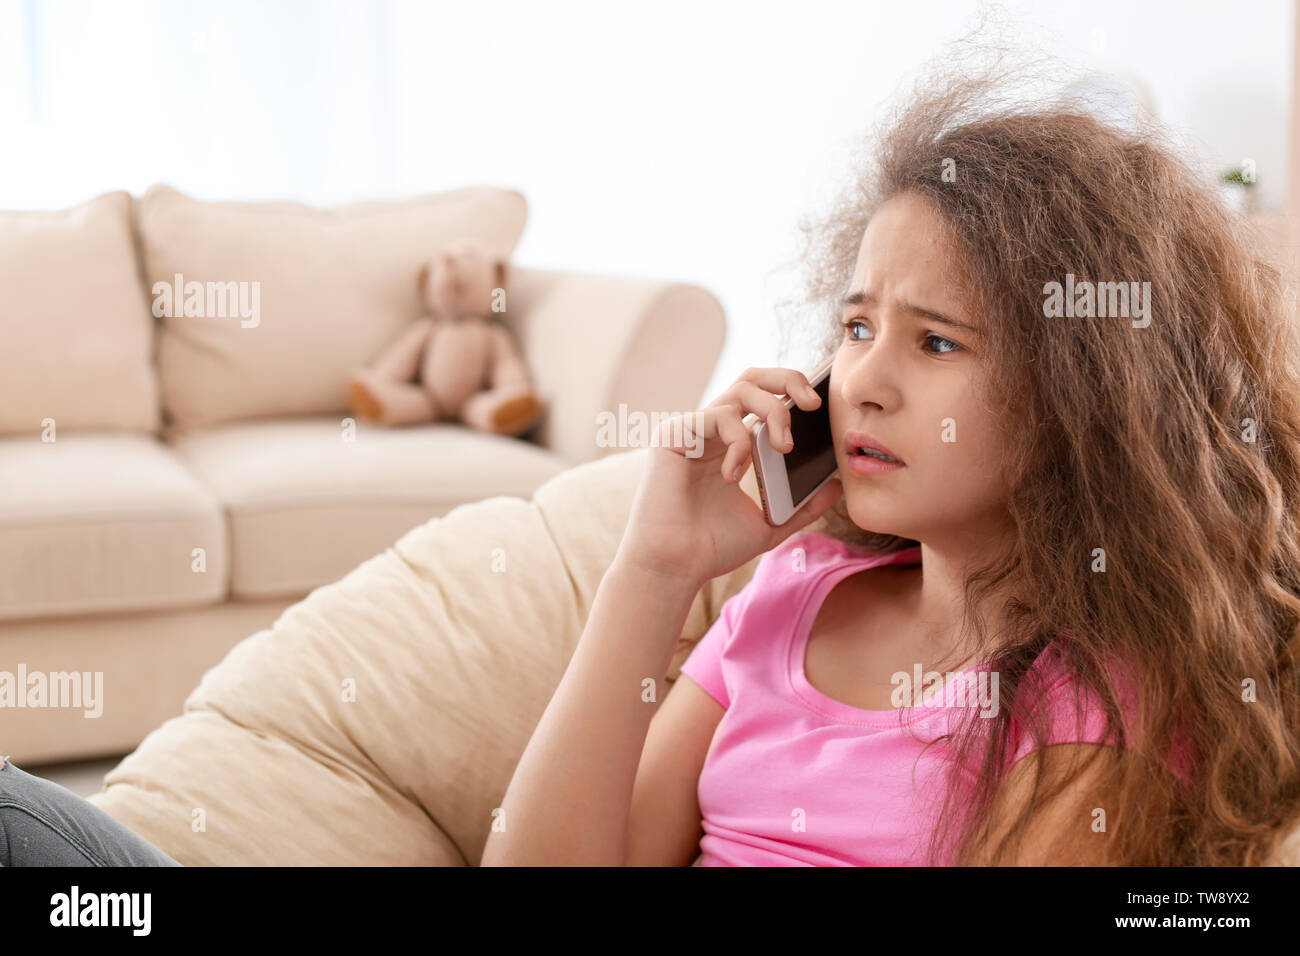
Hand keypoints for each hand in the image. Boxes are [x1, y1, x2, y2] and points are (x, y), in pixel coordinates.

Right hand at [616, 366, 843, 588]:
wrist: (674, 567)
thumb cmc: (712, 548)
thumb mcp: (770, 525)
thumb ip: (802, 506)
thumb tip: (837, 486)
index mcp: (731, 444)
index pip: (765, 399)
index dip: (793, 392)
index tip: (821, 408)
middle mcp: (711, 430)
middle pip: (753, 378)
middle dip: (788, 380)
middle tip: (812, 405)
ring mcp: (692, 429)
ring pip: (741, 388)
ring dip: (773, 412)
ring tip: (783, 447)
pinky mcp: (673, 433)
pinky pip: (719, 417)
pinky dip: (738, 443)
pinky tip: (732, 476)